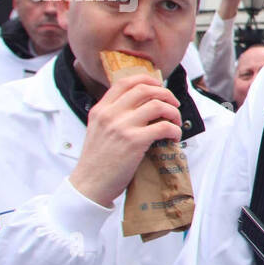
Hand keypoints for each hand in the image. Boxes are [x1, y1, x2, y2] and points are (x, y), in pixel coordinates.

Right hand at [69, 74, 181, 206]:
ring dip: (173, 111)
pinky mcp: (134, 141)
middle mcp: (110, 114)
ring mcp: (122, 126)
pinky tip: (174, 137)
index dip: (146, 79)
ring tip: (175, 122)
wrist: (89, 185)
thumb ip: (113, 117)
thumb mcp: (98, 131)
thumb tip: (141, 108)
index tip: (159, 86)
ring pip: (157, 105)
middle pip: (144, 89)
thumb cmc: (97, 162)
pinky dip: (174, 130)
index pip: (124, 82)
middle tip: (173, 104)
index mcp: (100, 110)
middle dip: (165, 94)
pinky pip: (163, 126)